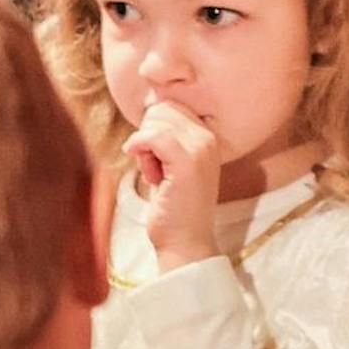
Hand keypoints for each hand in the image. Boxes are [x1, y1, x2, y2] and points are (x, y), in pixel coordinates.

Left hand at [125, 102, 220, 270]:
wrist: (185, 242)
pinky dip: (138, 148)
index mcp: (209, 137)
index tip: (157, 157)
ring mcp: (201, 149)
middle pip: (162, 110)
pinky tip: (145, 170)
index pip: (171, 106)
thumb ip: (167, 137)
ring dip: (144, 147)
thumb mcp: (172, 165)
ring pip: (156, 122)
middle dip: (148, 135)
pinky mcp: (187, 161)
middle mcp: (209, 139)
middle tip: (154, 166)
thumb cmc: (174, 207)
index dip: (154, 128)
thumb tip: (149, 108)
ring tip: (156, 174)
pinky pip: (152, 136)